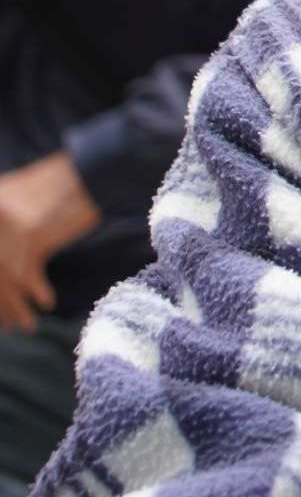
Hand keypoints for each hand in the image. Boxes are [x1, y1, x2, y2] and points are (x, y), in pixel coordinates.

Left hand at [0, 153, 97, 333]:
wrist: (95, 170)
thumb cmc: (66, 185)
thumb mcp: (22, 196)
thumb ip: (4, 221)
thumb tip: (2, 264)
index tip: (1, 310)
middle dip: (0, 303)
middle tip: (8, 325)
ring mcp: (8, 224)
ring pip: (6, 278)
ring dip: (16, 307)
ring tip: (27, 325)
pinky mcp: (31, 234)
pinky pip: (28, 275)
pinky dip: (37, 292)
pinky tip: (46, 302)